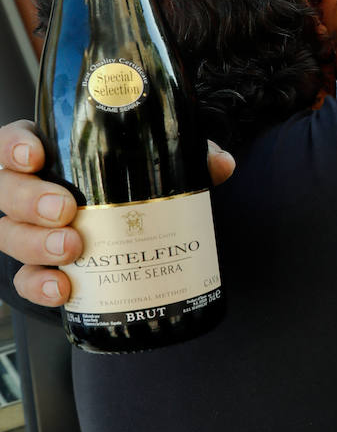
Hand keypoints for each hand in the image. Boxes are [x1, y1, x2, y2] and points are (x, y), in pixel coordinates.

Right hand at [0, 119, 234, 305]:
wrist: (122, 236)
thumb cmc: (127, 187)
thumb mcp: (152, 165)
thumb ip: (182, 158)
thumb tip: (220, 164)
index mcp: (48, 155)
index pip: (13, 143)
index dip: (14, 147)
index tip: (35, 155)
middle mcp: (27, 192)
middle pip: (6, 190)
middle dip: (30, 200)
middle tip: (65, 210)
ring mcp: (26, 233)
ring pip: (9, 235)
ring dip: (35, 244)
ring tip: (72, 249)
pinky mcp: (37, 271)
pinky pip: (25, 281)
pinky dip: (40, 286)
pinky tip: (63, 288)